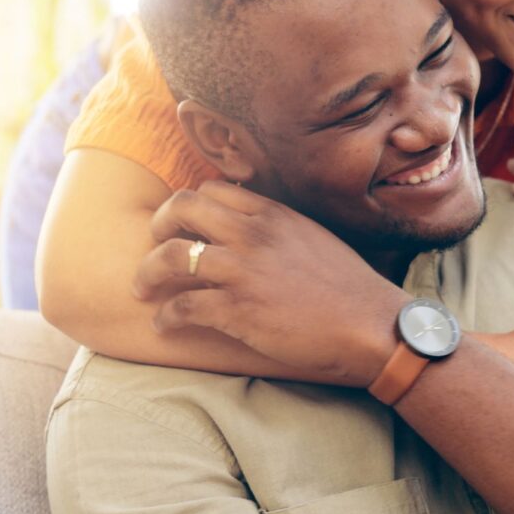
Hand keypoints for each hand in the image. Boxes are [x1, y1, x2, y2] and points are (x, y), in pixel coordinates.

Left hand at [132, 181, 408, 385]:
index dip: (189, 206)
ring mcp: (243, 270)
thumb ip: (278, 228)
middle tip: (155, 247)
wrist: (370, 325)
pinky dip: (165, 316)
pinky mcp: (238, 310)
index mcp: (272, 213)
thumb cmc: (348, 286)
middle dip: (158, 226)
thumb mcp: (313, 238)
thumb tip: (252, 229)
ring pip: (169, 256)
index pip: (210, 189)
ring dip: (147, 273)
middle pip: (181, 207)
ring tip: (143, 289)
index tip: (184, 226)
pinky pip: (181, 306)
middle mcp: (253, 233)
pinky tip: (165, 324)